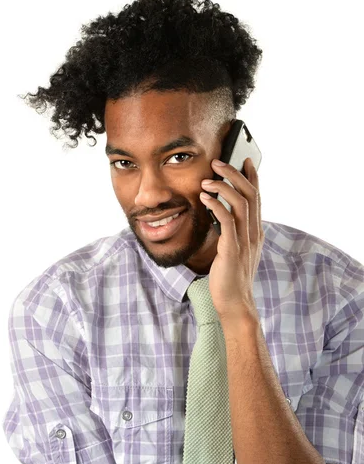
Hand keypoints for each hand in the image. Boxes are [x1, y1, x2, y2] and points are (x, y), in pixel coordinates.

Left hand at [200, 158, 263, 320]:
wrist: (235, 303)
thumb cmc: (230, 277)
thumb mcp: (235, 250)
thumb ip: (234, 232)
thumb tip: (223, 213)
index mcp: (256, 232)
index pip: (258, 198)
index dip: (253, 177)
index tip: (245, 160)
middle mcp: (254, 233)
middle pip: (251, 194)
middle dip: (235, 174)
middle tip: (219, 162)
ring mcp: (245, 241)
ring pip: (241, 203)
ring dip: (224, 186)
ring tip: (207, 179)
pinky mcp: (232, 250)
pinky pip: (227, 221)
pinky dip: (216, 205)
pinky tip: (205, 198)